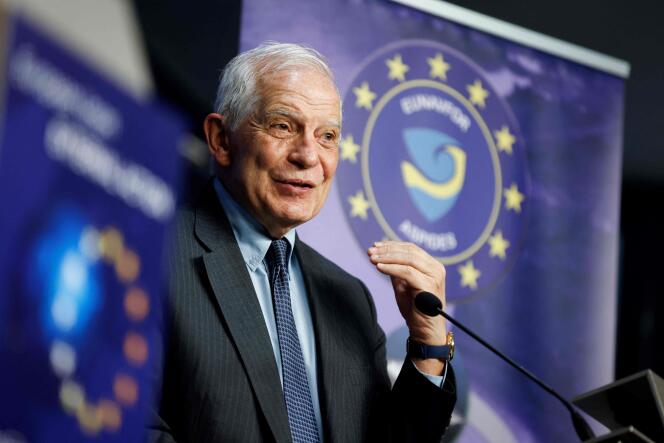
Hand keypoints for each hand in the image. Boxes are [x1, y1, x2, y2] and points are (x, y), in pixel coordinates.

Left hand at [368, 241, 446, 374]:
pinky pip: (407, 272)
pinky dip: (391, 268)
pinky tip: (378, 267)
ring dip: (387, 257)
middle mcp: (436, 268)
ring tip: (371, 258)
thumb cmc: (415, 309)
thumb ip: (397, 270)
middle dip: (387, 250)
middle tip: (370, 252)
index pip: (411, 248)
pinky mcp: (428, 285)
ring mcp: (434, 276)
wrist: (424, 331)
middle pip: (409, 251)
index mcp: (432, 266)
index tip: (375, 246)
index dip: (392, 245)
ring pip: (408, 259)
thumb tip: (383, 255)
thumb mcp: (403, 285)